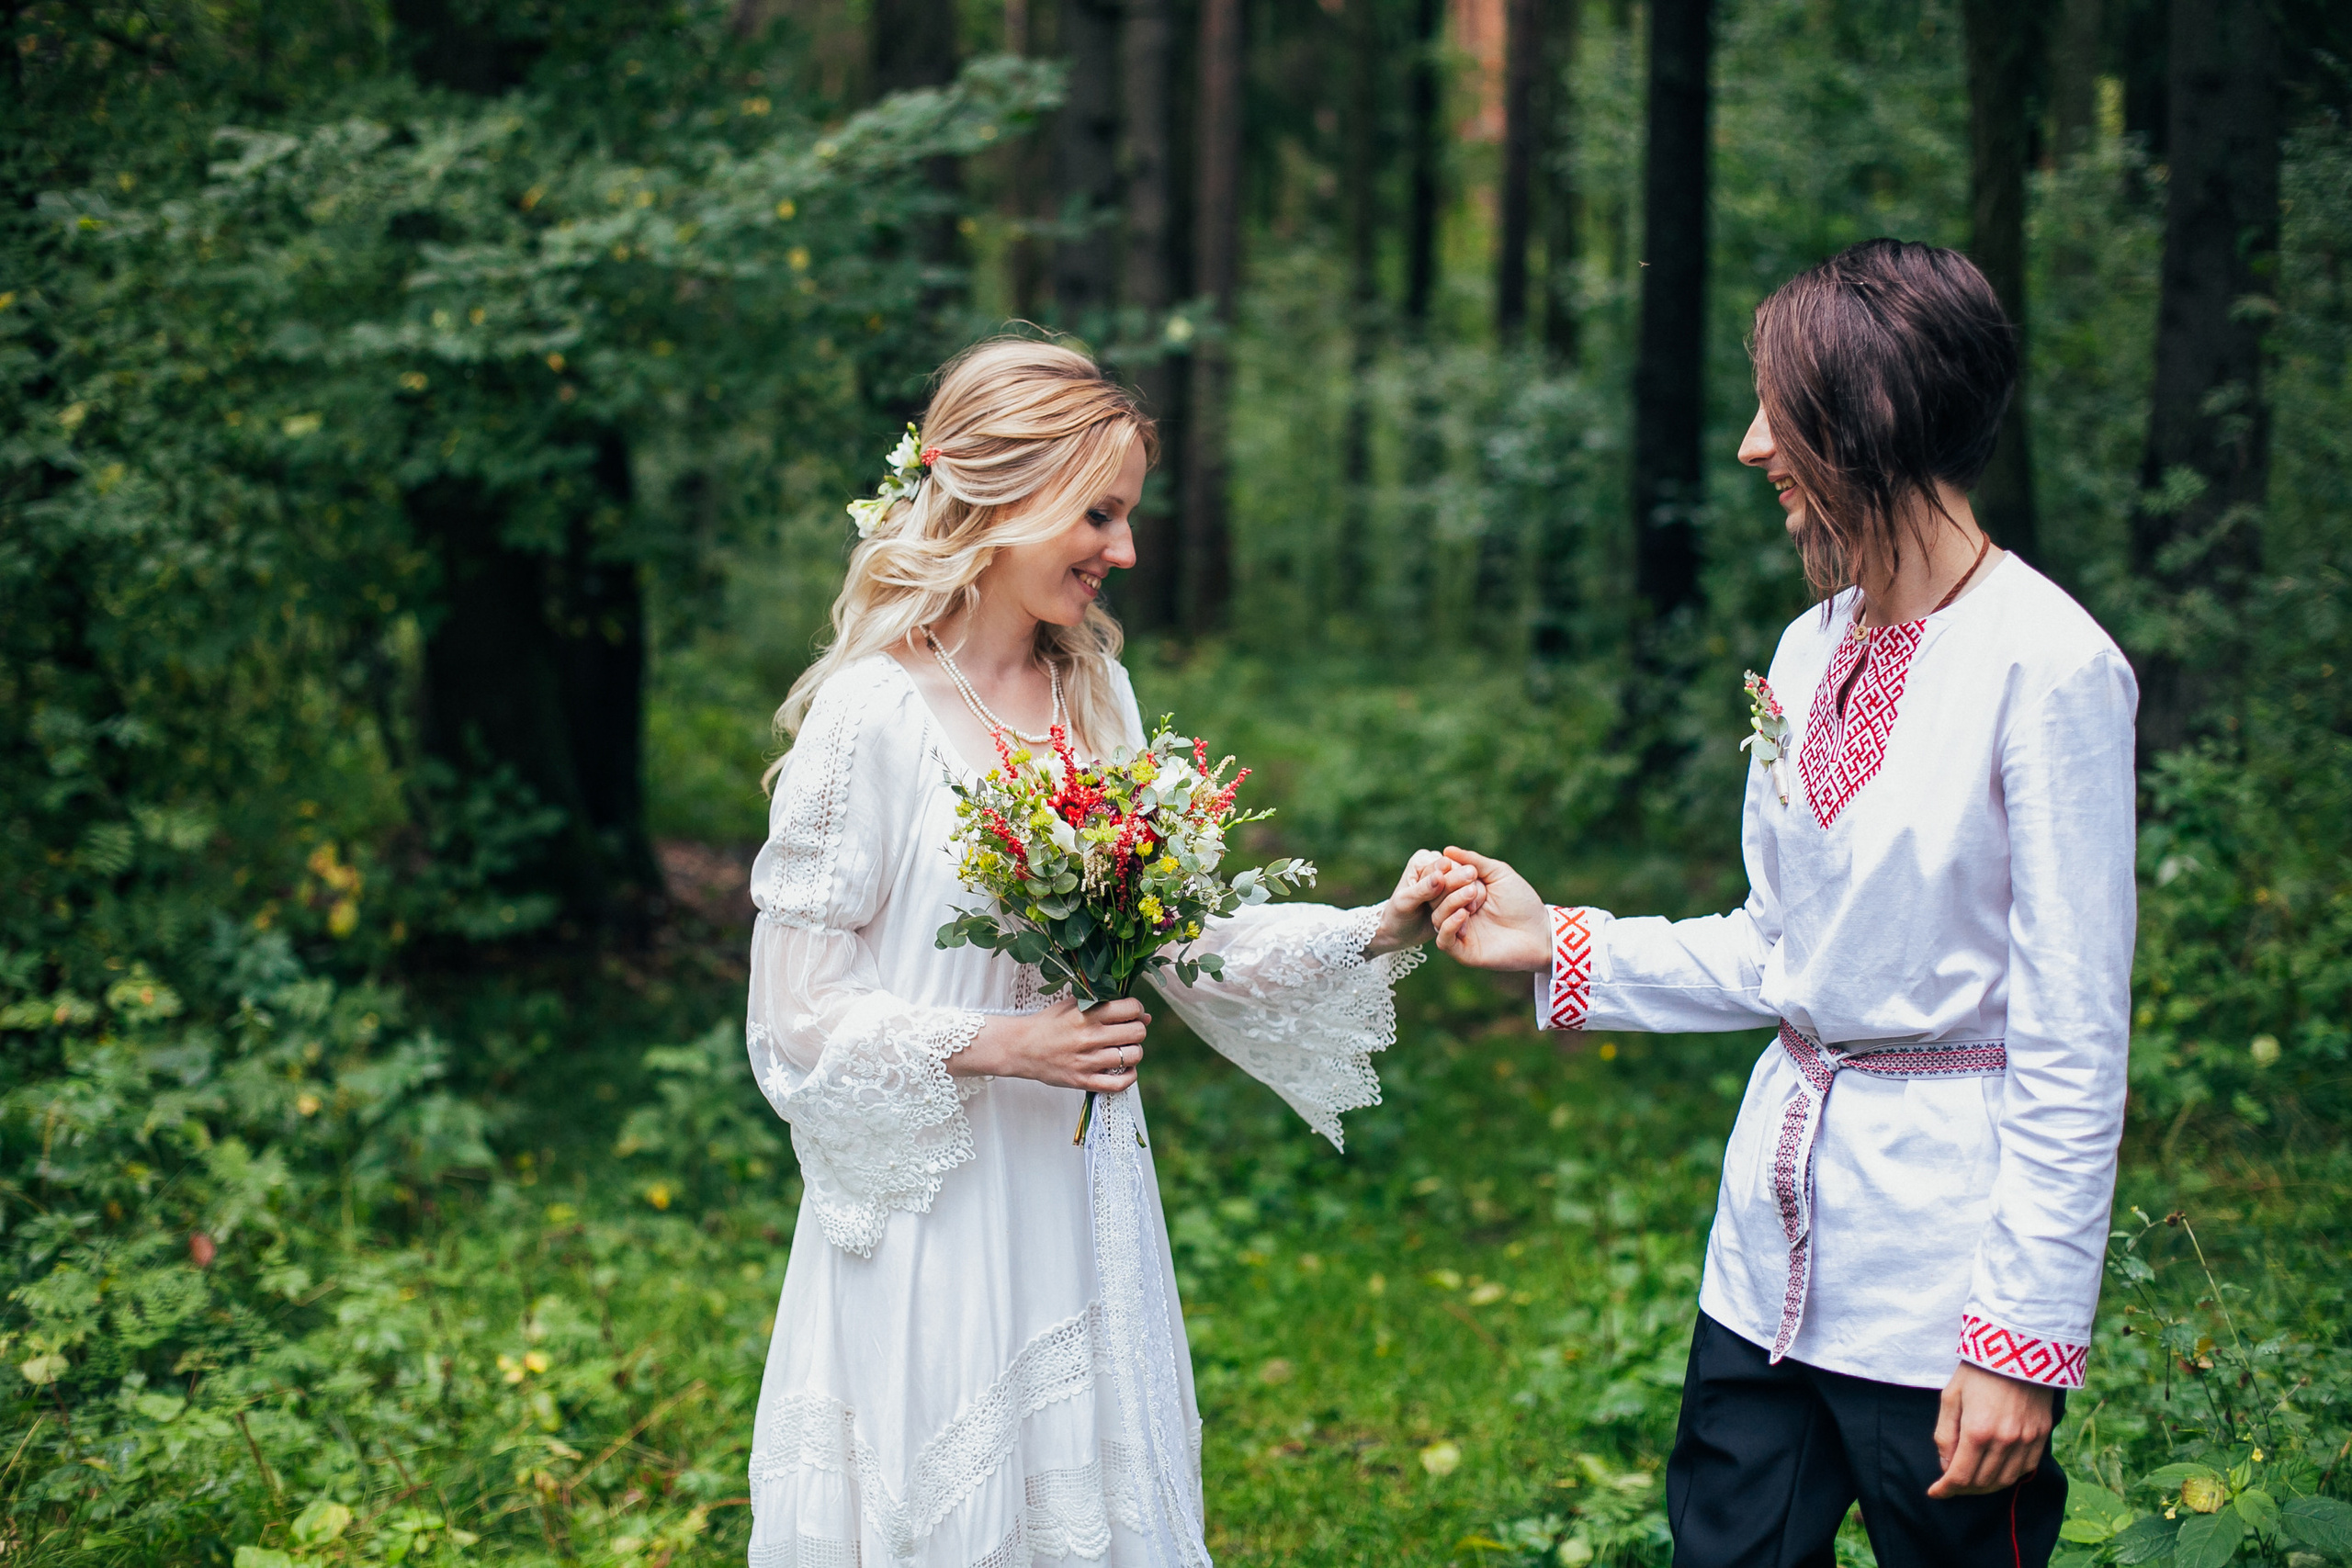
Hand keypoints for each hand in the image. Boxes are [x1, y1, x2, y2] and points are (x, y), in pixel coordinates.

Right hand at [950, 996, 1149, 1091]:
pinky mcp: (1083, 1081)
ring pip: (1133, 1056)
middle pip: (1137, 1032)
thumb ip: (1104, 1004)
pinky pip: (1119, 1084)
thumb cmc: (1047, 1024)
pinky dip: (1129, 1077)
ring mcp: (1087, 1061)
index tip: (1132, 1013)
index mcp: (1086, 1014)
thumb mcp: (1072, 1005)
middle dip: (1138, 1030)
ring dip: (1134, 1052)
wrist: (1019, 1048)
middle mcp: (1089, 1037)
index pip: (1131, 1008)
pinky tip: (1125, 1069)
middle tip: (1128, 1032)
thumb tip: (1144, 1015)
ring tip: (1125, 1049)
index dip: (1137, 1009)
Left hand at [1366, 849, 1483, 956]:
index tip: (1461, 888)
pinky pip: (1467, 899)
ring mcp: (1447, 881)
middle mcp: (1436, 867)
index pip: (1444, 865)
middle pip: (1457, 874)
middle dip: (1461, 890)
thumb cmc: (1397, 915)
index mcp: (1422, 861)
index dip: (1453, 878)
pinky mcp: (1455, 896)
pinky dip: (1467, 908)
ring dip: (1467, 900)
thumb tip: (1440, 876)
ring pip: (1465, 886)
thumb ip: (1423, 889)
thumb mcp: (1406, 902)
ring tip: (1470, 911)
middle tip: (1471, 901)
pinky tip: (1468, 917)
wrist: (1399, 932)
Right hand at [1431, 847, 1552, 971]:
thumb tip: (1447, 850)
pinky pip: (1444, 940)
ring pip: (1437, 916)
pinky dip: (1449, 925)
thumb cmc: (1522, 901)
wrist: (1541, 932)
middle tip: (1472, 881)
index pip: (1439, 880)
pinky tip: (1464, 914)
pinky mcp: (1463, 952)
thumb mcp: (1499, 874)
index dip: (1443, 871)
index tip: (1454, 865)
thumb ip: (1474, 861)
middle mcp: (1455, 912)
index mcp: (1461, 893)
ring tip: (1473, 895)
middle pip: (1435, 897)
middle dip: (1450, 885)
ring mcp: (1458, 932)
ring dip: (1452, 902)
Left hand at [1928, 1362, 2054, 1497]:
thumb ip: (1945, 1435)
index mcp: (1977, 1431)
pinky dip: (2008, 1476)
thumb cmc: (1978, 1370)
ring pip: (2005, 1480)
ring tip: (1971, 1481)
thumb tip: (1945, 1465)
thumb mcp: (1950, 1397)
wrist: (2018, 1349)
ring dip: (1985, 1486)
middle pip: (1982, 1482)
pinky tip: (1996, 1471)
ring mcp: (2026, 1440)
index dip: (1945, 1490)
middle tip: (1950, 1485)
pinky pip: (2025, 1469)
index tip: (1934, 1492)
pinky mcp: (2041, 1435)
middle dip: (1962, 1489)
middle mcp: (2004, 1441)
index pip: (1960, 1476)